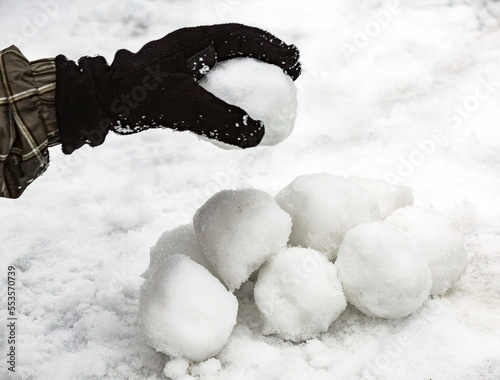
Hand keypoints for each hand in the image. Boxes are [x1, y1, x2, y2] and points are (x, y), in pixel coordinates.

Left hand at [55, 23, 300, 153]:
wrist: (104, 98)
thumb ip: (222, 123)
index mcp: (199, 41)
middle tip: (291, 73)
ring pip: (229, 55)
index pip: (246, 39)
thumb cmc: (141, 98)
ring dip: (253, 65)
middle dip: (269, 54)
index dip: (274, 50)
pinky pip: (216, 70)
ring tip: (271, 83)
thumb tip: (257, 135)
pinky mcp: (180, 72)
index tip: (294, 66)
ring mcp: (187, 57)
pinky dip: (235, 79)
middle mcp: (195, 44)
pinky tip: (239, 97)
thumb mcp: (185, 110)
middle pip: (242, 42)